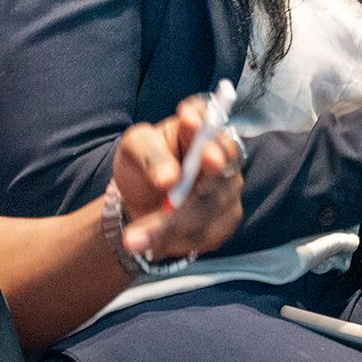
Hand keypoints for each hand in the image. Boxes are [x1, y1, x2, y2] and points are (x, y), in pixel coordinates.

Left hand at [108, 94, 243, 263]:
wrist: (142, 205)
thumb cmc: (141, 168)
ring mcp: (228, 186)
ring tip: (134, 240)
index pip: (206, 115)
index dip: (202, 119)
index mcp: (194, 126)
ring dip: (171, 225)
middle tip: (166, 202)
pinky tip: (151, 245)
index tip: (188, 122)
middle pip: (219, 164)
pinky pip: (206, 232)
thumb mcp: (132, 151)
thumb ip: (149, 155)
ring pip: (209, 206)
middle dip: (193, 186)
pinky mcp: (226, 218)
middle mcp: (220, 152)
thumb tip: (169, 178)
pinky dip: (176, 241)